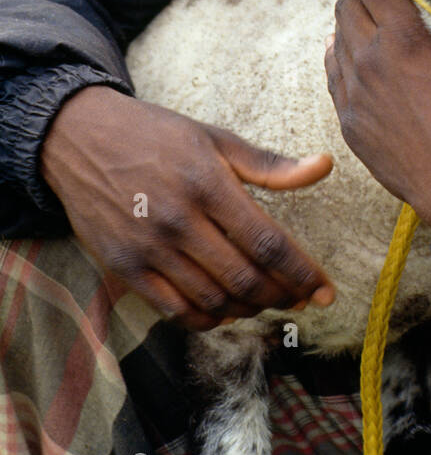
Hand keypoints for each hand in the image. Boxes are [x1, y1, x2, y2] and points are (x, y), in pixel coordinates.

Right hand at [40, 86, 334, 329]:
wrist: (80, 138)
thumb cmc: (156, 136)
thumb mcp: (215, 139)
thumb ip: (269, 164)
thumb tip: (324, 166)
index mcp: (208, 184)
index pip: (267, 242)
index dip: (302, 273)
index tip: (326, 291)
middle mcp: (178, 220)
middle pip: (244, 278)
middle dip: (283, 295)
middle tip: (302, 298)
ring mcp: (148, 248)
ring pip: (213, 300)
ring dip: (249, 309)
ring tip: (268, 301)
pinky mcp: (124, 267)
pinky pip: (175, 310)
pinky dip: (208, 318)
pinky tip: (226, 310)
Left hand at [324, 0, 430, 247]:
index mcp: (404, 39)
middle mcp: (370, 59)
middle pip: (346, 5)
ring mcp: (354, 92)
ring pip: (336, 38)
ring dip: (350, 24)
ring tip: (370, 22)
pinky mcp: (348, 119)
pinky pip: (334, 73)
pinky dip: (342, 56)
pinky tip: (356, 54)